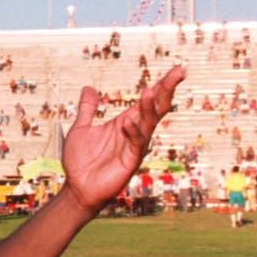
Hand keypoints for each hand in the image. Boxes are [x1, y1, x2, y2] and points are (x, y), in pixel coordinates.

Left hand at [62, 63, 185, 212]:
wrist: (76, 187)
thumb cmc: (81, 161)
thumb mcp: (81, 129)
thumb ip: (87, 109)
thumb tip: (89, 88)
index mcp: (126, 123)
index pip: (148, 101)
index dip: (161, 85)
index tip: (178, 69)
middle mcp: (134, 132)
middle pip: (155, 108)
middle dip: (166, 90)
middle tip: (179, 72)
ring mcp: (134, 147)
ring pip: (148, 124)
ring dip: (150, 108)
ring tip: (149, 90)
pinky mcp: (129, 162)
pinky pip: (135, 144)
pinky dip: (133, 132)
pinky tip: (128, 121)